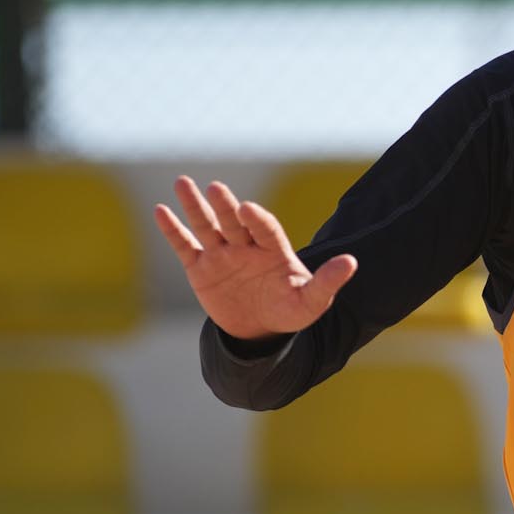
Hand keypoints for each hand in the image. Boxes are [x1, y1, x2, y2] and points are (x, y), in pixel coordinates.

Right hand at [153, 176, 357, 340]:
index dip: (257, 219)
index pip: (265, 228)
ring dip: (194, 206)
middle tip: (215, 188)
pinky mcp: (200, 268)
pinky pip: (184, 246)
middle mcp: (246, 245)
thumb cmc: (289, 310)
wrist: (260, 330)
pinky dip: (173, 230)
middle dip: (225, 206)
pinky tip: (161, 211)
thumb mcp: (310, 302)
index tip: (248, 209)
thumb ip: (327, 282)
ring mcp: (222, 254)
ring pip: (207, 226)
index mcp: (273, 249)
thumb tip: (352, 262)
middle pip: (234, 222)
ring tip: (182, 182)